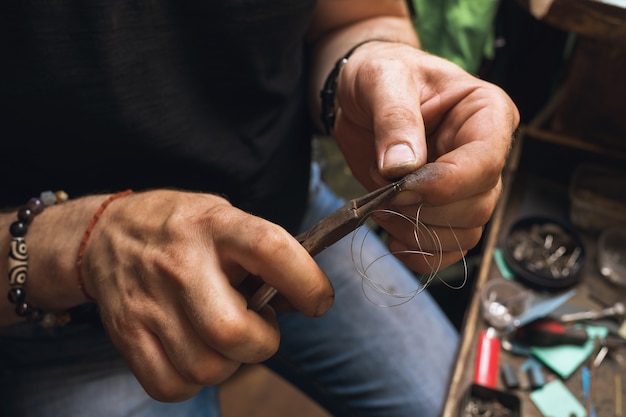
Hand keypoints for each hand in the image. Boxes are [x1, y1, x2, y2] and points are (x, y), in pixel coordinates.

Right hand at [79, 190, 333, 400]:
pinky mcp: (127, 335)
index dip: (307, 282)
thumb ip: (265, 253)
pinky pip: (172, 385)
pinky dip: (194, 380)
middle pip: (234, 333)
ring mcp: (149, 303)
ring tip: (223, 333)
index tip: (318, 301)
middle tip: (258, 323)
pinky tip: (196, 350)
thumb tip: (305, 300)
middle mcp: (180, 264)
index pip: (271, 250)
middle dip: (263, 341)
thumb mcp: (226, 217)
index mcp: (215, 226)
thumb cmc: (182, 229)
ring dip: (230, 362)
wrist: (107, 235)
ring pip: (207, 368)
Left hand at [333, 41, 519, 272]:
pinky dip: (422, 255)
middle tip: (382, 190)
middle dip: (425, 210)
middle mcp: (486, 153)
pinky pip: (450, 249)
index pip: (485, 162)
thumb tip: (402, 168)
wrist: (363, 98)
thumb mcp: (382, 79)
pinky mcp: (445, 208)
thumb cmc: (380, 76)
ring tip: (381, 208)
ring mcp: (467, 185)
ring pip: (465, 232)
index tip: (401, 186)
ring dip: (419, 233)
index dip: (445, 184)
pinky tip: (394, 241)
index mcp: (486, 113)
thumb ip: (394, 118)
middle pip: (477, 205)